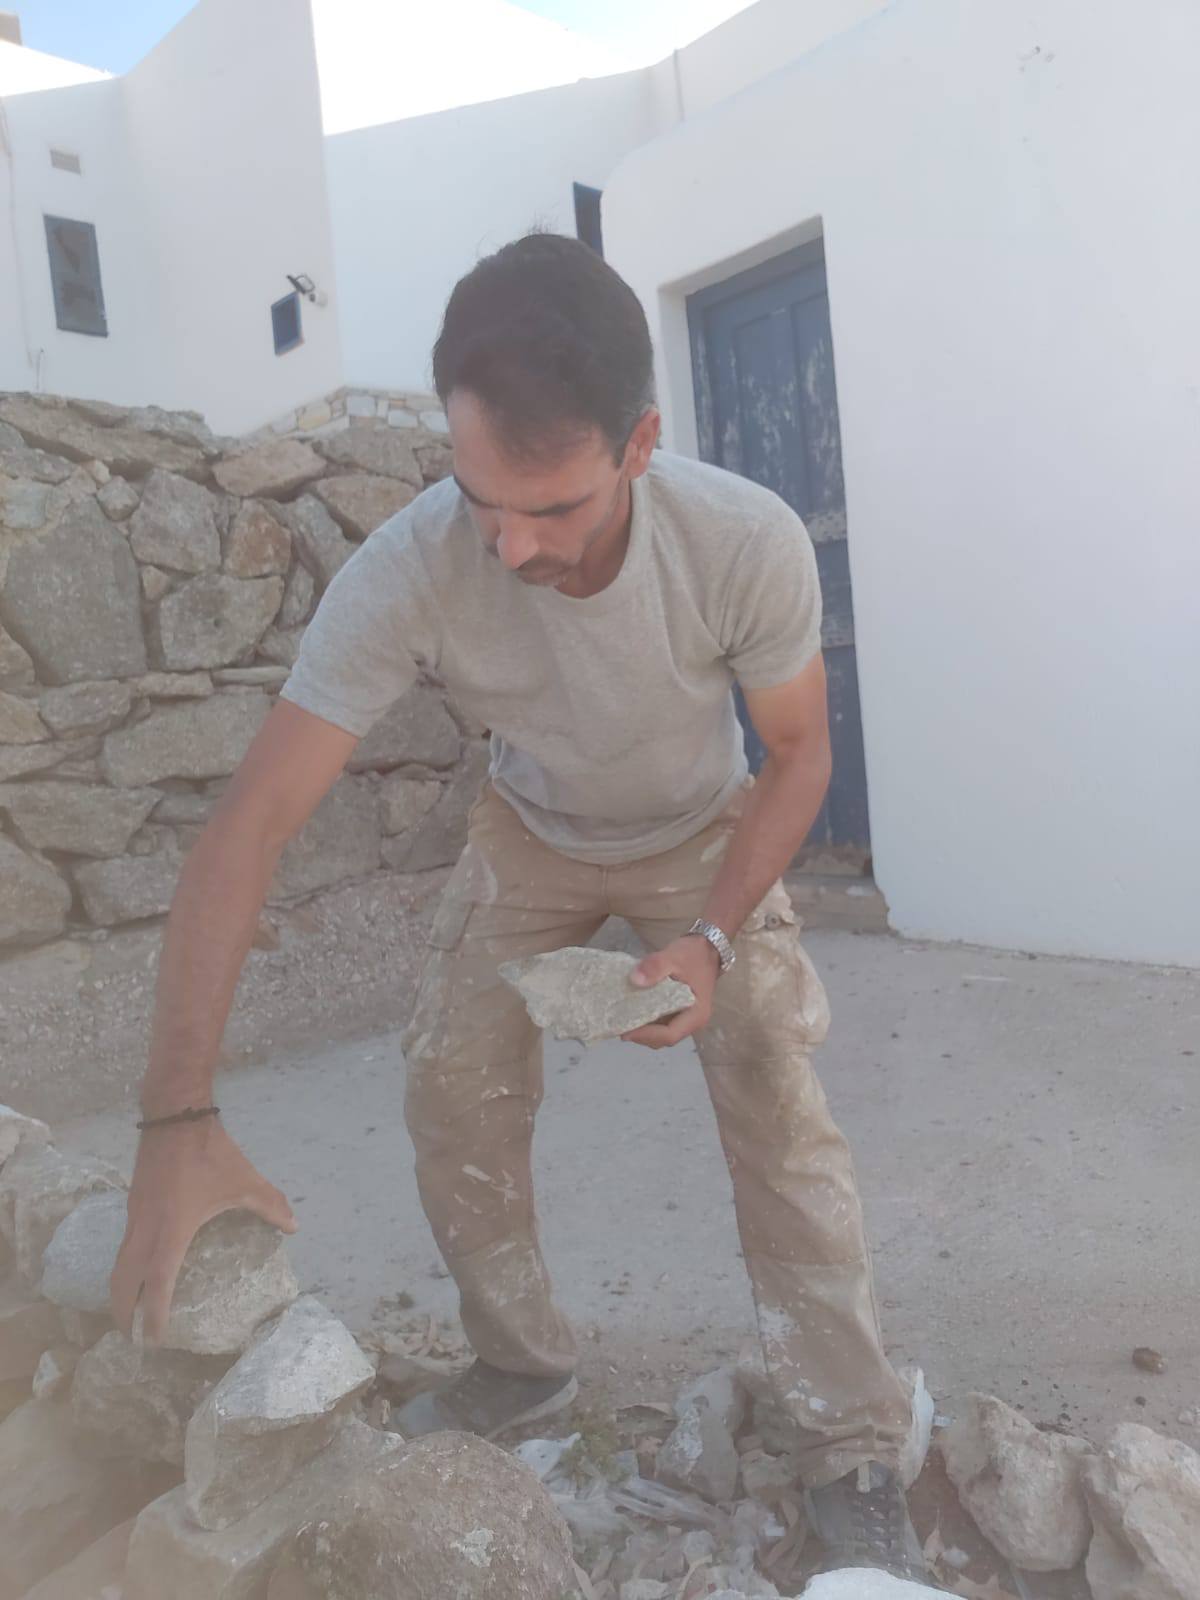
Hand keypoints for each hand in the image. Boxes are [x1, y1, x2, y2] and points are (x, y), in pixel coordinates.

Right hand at [110, 1117, 296, 1343]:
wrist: (175, 1114)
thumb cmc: (210, 1151)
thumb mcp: (244, 1180)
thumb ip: (269, 1205)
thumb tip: (294, 1227)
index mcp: (173, 1227)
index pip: (158, 1279)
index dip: (155, 1311)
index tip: (155, 1337)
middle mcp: (146, 1226)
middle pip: (124, 1278)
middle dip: (123, 1310)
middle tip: (129, 1335)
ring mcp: (135, 1214)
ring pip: (119, 1261)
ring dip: (120, 1289)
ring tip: (128, 1311)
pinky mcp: (133, 1203)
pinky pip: (123, 1244)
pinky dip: (124, 1266)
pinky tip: (137, 1270)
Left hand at [621, 935, 721, 1049]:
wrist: (706, 947)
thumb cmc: (693, 954)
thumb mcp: (674, 956)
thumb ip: (655, 966)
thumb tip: (634, 980)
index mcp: (696, 1014)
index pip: (670, 1035)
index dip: (646, 1035)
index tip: (625, 1030)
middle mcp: (692, 1022)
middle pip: (664, 1039)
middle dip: (641, 1036)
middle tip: (617, 1026)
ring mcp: (685, 1018)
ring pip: (661, 1033)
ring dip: (642, 1031)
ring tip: (621, 1020)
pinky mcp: (678, 1012)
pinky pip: (661, 1022)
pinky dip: (646, 1021)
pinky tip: (631, 1012)